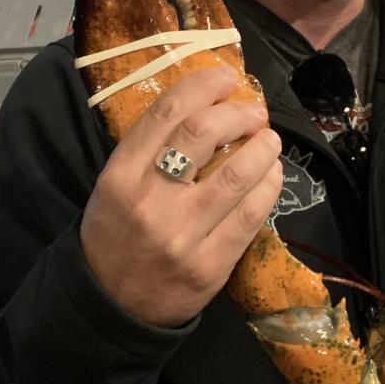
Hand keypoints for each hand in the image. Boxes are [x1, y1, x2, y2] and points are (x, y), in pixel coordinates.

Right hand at [81, 66, 282, 327]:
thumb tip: (206, 105)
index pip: (165, 114)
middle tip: (253, 112)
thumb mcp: (113, 188)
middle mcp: (150, 202)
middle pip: (203, 134)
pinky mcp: (211, 266)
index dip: (202, 86)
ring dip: (263, 147)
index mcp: (119, 177)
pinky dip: (269, 186)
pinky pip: (251, 216)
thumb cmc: (116, 235)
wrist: (112, 306)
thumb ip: (148, 150)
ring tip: (269, 139)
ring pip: (236, 174)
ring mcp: (182, 235)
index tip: (226, 77)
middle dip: (238, 113)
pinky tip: (272, 174)